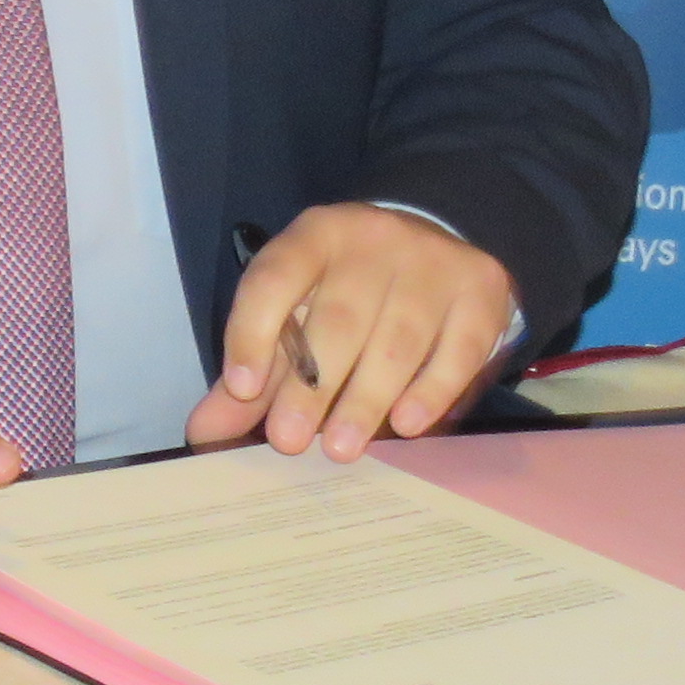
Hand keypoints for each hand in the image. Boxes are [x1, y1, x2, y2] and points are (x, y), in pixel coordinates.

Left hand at [182, 203, 521, 460]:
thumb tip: (204, 432)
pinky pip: (457, 347)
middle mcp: (373, 240)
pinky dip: (431, 390)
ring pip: (398, 338)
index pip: (275, 278)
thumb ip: (256, 368)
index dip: (253, 332)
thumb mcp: (298, 310)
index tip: (242, 388)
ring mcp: (432, 262)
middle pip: (339, 318)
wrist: (441, 236)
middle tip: (290, 441)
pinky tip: (408, 425)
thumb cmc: (351, 287)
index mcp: (315, 236)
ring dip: (367, 398)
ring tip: (342, 448)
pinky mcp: (481, 290)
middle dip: (312, 386)